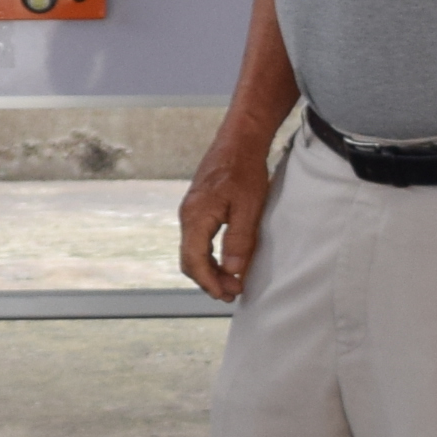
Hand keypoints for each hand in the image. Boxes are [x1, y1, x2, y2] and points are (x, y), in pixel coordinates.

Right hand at [178, 129, 277, 303]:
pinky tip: (225, 260)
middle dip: (209, 280)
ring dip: (210, 269)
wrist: (239, 141)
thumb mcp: (248, 208)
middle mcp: (187, 215)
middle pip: (190, 259)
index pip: (195, 260)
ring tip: (232, 281)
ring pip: (193, 250)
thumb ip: (239, 240)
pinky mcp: (198, 207)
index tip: (226, 295)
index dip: (209, 282)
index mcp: (196, 217)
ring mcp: (191, 211)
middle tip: (233, 293)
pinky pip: (197, 239)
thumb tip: (232, 270)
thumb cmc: (244, 170)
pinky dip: (209, 256)